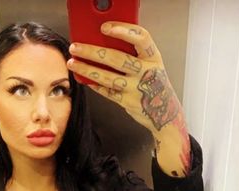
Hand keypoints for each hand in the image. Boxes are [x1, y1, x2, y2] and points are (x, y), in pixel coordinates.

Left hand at [67, 22, 190, 176]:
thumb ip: (135, 54)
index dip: (123, 30)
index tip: (105, 27)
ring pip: (108, 77)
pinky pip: (107, 92)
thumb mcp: (152, 65)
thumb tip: (106, 41)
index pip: (141, 38)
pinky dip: (95, 85)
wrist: (165, 114)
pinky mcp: (127, 102)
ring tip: (73, 63)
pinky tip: (84, 79)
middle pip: (117, 58)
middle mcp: (146, 73)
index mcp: (153, 58)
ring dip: (88, 69)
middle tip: (76, 47)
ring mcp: (136, 89)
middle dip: (93, 51)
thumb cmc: (155, 85)